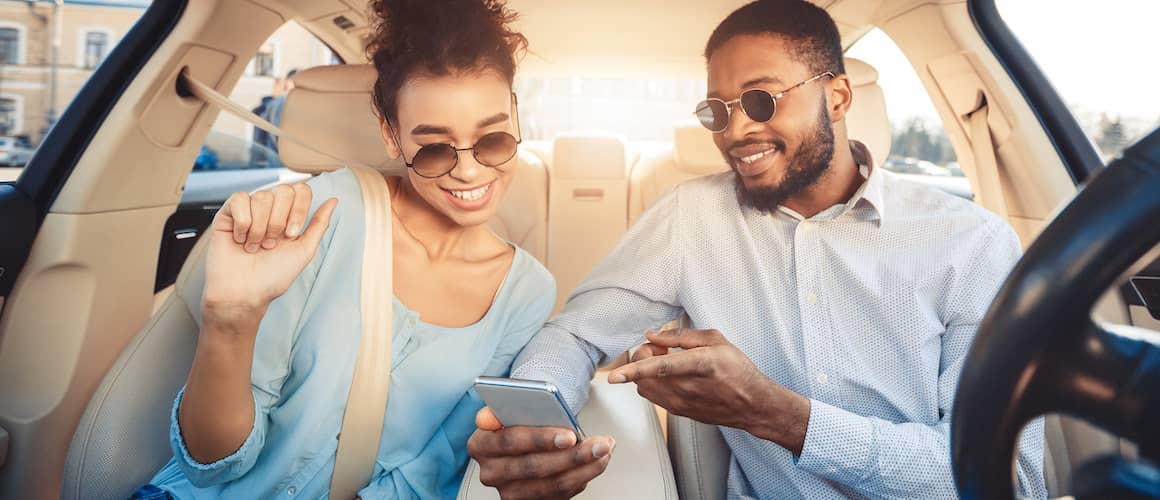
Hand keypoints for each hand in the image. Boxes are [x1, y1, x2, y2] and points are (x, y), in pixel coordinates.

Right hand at [203, 183, 337, 321]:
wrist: (244, 292)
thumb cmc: (273, 276)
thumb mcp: (304, 250)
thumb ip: (319, 224)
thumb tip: (334, 200)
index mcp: (289, 215)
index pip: (301, 190)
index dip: (299, 210)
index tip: (291, 235)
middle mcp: (270, 210)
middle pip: (283, 190)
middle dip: (280, 221)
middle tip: (271, 244)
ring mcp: (248, 210)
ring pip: (262, 196)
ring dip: (261, 227)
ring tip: (255, 246)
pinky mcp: (227, 214)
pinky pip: (239, 199)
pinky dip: (243, 223)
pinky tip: (240, 239)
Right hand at [467, 407, 614, 498]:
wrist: (522, 442)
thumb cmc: (518, 421)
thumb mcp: (507, 409)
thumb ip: (499, 410)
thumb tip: (486, 417)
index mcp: (481, 445)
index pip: (510, 441)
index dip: (541, 439)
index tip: (570, 435)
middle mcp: (491, 473)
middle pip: (534, 467)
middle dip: (572, 456)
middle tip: (599, 444)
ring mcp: (509, 491)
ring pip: (552, 485)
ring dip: (585, 468)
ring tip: (604, 450)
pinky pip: (559, 495)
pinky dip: (582, 478)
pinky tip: (596, 463)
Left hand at [608, 328, 810, 454]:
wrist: (752, 404)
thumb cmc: (737, 370)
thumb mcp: (715, 341)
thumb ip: (681, 336)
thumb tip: (652, 335)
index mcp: (700, 365)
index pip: (660, 368)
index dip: (635, 369)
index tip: (615, 375)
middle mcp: (687, 388)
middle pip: (644, 376)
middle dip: (642, 357)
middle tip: (659, 348)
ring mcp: (682, 404)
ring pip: (645, 387)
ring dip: (645, 372)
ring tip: (665, 361)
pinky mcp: (678, 412)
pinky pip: (653, 395)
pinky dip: (652, 382)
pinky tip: (669, 375)